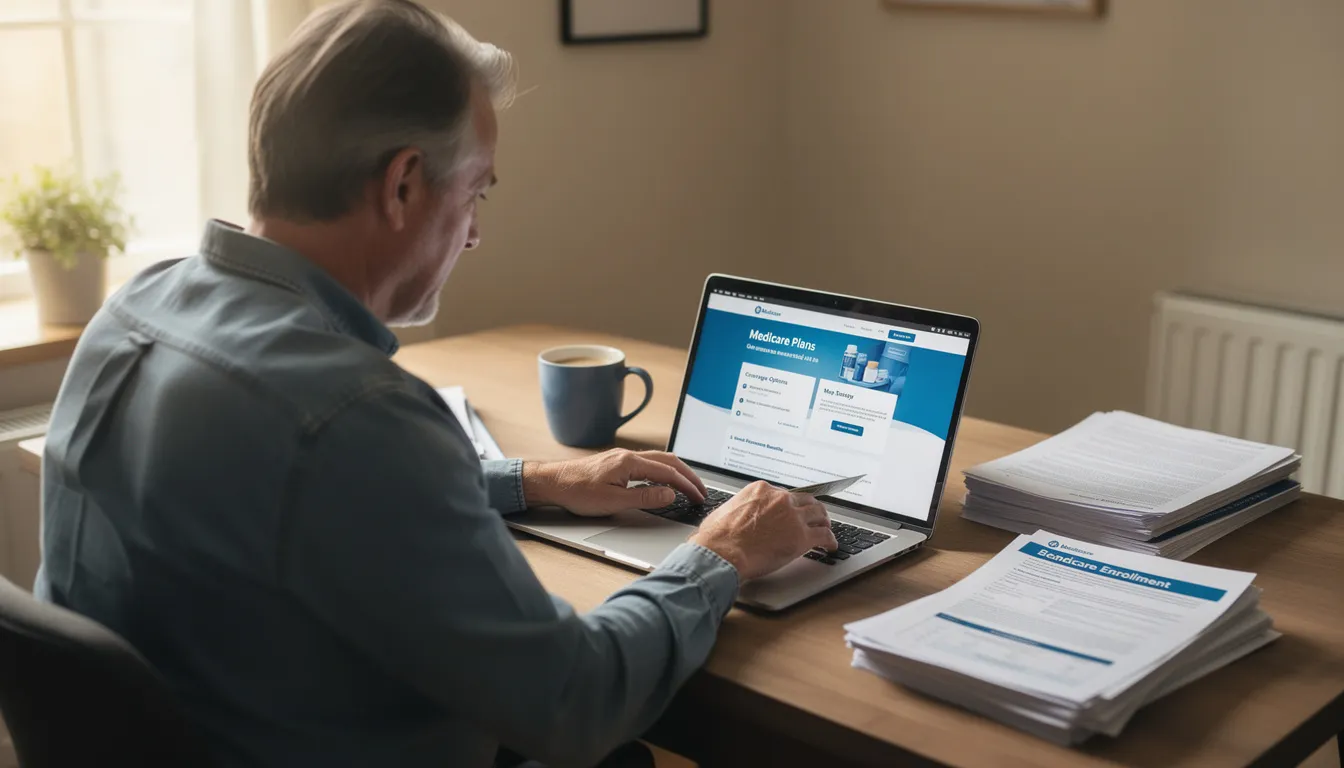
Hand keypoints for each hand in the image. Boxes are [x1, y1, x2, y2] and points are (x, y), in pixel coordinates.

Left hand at [522, 449, 707, 516]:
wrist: (552, 482)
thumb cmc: (577, 491)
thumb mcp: (613, 501)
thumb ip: (644, 498)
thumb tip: (669, 494)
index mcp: (630, 463)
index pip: (668, 472)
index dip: (687, 485)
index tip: (699, 496)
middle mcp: (628, 456)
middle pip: (668, 461)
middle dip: (688, 475)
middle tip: (701, 490)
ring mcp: (622, 457)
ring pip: (659, 460)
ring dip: (677, 472)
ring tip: (688, 485)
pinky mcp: (617, 462)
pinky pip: (648, 463)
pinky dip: (663, 470)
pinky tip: (663, 480)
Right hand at [690, 481, 837, 580]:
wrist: (722, 552)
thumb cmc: (717, 537)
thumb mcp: (726, 510)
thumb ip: (739, 509)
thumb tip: (737, 516)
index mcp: (761, 490)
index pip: (784, 494)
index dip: (790, 504)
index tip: (792, 510)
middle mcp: (780, 499)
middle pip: (805, 501)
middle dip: (811, 509)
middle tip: (815, 517)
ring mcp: (793, 517)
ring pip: (819, 514)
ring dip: (824, 522)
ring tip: (826, 529)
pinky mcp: (801, 537)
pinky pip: (824, 536)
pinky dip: (830, 540)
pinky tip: (830, 546)